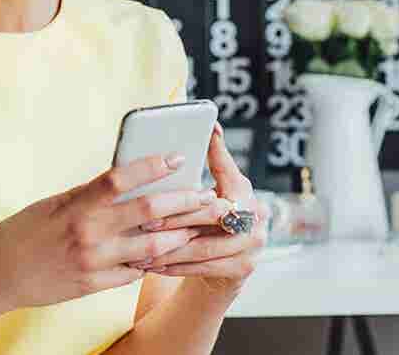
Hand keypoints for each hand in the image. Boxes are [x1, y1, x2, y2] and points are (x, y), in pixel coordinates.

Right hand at [0, 153, 218, 314]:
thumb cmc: (22, 231)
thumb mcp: (54, 203)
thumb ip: (90, 195)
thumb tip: (128, 180)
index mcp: (76, 204)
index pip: (121, 177)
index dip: (153, 166)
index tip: (178, 158)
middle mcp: (88, 232)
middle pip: (149, 212)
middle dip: (185, 203)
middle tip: (209, 196)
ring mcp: (94, 262)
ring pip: (151, 247)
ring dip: (180, 236)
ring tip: (199, 227)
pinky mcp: (94, 285)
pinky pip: (134, 272)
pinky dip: (153, 261)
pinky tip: (170, 253)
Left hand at [142, 123, 269, 293]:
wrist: (224, 270)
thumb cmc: (206, 225)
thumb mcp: (206, 196)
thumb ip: (205, 171)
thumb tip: (208, 128)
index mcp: (245, 190)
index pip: (227, 170)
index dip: (214, 154)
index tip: (196, 141)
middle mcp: (257, 214)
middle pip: (211, 212)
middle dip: (175, 218)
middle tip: (145, 221)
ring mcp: (253, 243)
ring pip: (203, 246)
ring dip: (169, 249)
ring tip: (141, 250)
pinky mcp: (244, 268)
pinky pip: (203, 268)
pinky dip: (175, 267)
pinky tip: (154, 267)